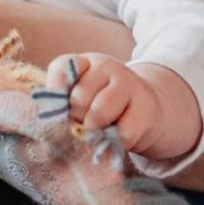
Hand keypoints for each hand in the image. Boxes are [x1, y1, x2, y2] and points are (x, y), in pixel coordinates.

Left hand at [45, 53, 160, 153]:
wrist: (148, 113)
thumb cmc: (103, 107)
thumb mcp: (81, 99)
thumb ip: (64, 105)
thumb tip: (59, 126)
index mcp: (85, 62)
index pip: (61, 68)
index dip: (55, 92)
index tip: (60, 108)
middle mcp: (107, 67)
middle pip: (78, 99)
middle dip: (76, 119)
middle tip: (84, 124)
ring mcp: (129, 83)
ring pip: (99, 114)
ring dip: (95, 131)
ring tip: (99, 132)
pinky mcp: (146, 107)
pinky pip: (121, 133)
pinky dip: (115, 142)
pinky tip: (117, 137)